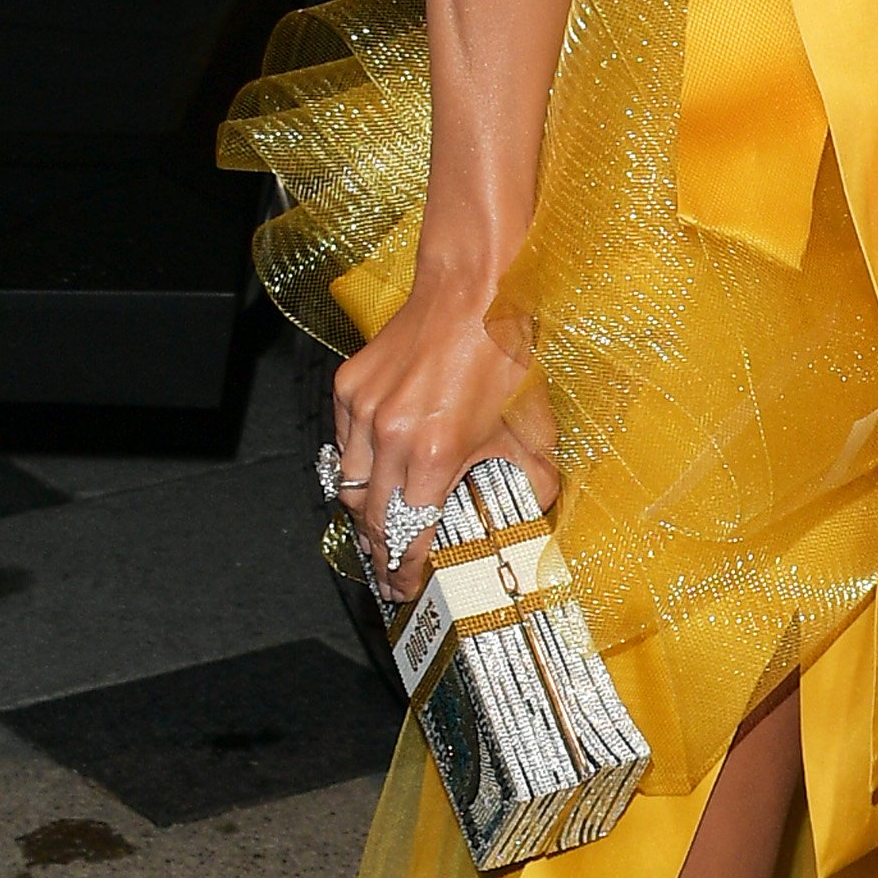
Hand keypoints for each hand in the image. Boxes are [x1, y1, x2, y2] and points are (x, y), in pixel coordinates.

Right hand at [328, 279, 559, 573]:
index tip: (406, 587)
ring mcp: (363, 411)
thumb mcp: (532, 427)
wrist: (472, 290)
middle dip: (379, 551)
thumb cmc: (503, 351)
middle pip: (369, 518)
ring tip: (383, 526)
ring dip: (365, 510)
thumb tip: (533, 516)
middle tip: (391, 569)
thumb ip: (532, 482)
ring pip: (348, 484)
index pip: (409, 534)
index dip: (406, 569)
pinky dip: (359, 464)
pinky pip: (343, 444)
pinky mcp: (348, 388)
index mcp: (436, 453)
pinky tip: (382, 469)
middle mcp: (391, 436)